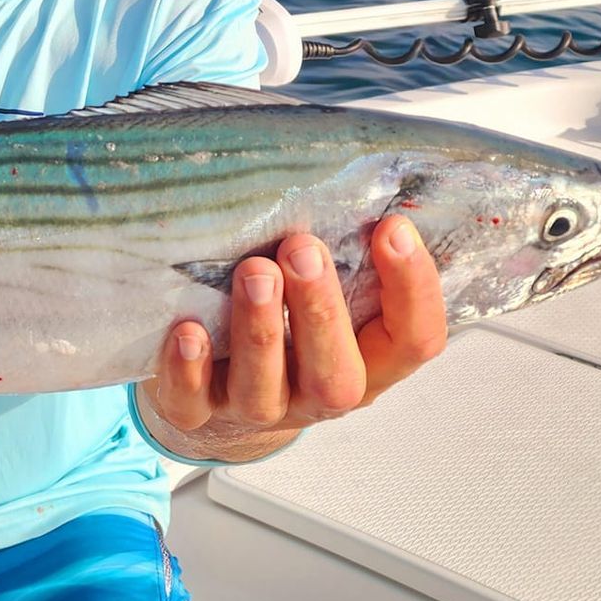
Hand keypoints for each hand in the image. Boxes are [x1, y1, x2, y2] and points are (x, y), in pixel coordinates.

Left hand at [136, 215, 445, 461]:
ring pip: (264, 388)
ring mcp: (255, 410)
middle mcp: (317, 396)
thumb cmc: (290, 331)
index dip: (412, 289)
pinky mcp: (196, 413)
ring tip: (253, 272)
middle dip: (321, 310)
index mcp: (367, 365)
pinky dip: (187, 368)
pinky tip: (187, 330)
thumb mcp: (332, 303)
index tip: (392, 227)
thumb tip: (366, 186)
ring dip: (260, 330)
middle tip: (302, 248)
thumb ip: (351, 261)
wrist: (221, 401)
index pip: (413, 340)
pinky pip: (192, 401)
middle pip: (336, 375)